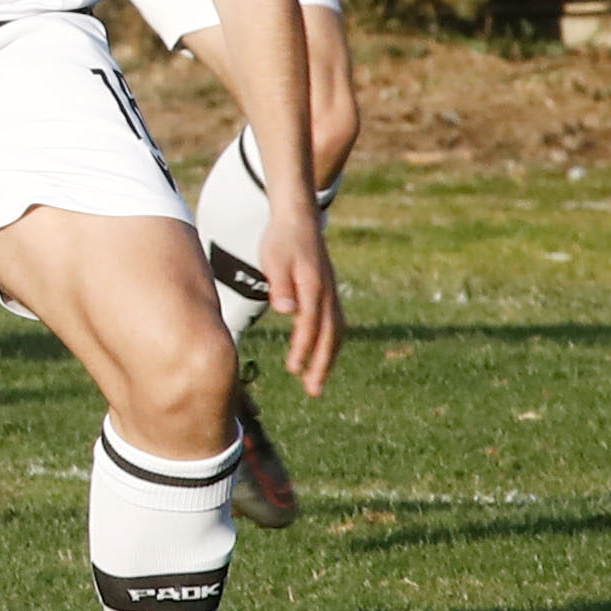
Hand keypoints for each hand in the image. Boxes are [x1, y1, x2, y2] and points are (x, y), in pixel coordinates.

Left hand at [259, 205, 343, 396]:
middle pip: (329, 335)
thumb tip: (287, 310)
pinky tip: (321, 357)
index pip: (309, 324)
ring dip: (327, 359)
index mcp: (314, 286)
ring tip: (316, 383)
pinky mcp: (330, 294)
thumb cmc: (281, 240)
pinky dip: (331, 345)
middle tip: (313, 391)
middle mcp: (328, 293)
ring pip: (336, 332)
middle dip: (321, 365)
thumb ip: (280, 284)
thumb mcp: (274, 259)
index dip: (303, 348)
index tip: (294, 370)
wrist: (298, 219)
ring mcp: (332, 294)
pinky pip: (335, 325)